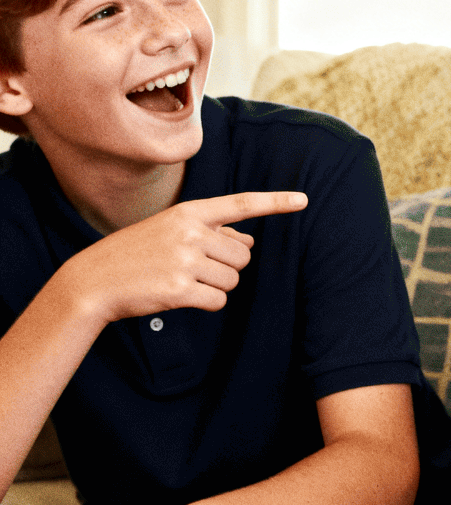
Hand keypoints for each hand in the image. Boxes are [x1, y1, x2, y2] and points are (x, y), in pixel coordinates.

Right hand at [53, 192, 307, 325]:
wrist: (93, 281)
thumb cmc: (136, 254)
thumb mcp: (171, 231)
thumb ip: (212, 232)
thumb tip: (250, 242)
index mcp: (189, 213)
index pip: (241, 204)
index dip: (275, 203)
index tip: (304, 201)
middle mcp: (190, 233)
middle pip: (243, 256)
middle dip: (227, 266)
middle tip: (194, 268)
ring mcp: (184, 260)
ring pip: (233, 280)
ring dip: (216, 286)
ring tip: (183, 280)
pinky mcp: (179, 289)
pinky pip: (218, 301)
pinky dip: (207, 303)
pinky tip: (182, 297)